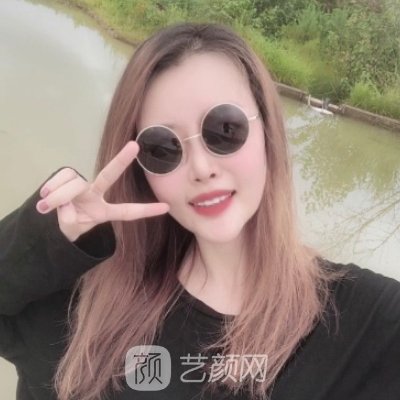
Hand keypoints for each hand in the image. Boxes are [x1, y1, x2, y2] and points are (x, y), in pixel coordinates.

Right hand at [35, 141, 168, 241]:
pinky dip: (51, 187)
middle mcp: (96, 194)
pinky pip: (61, 177)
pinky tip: (44, 197)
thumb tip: (65, 206)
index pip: (127, 212)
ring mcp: (83, 185)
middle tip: (134, 146)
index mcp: (104, 212)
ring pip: (74, 183)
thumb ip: (69, 222)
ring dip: (58, 195)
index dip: (145, 210)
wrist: (55, 219)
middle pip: (109, 175)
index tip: (166, 208)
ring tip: (44, 206)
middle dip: (121, 161)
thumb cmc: (71, 225)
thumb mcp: (71, 230)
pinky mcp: (69, 177)